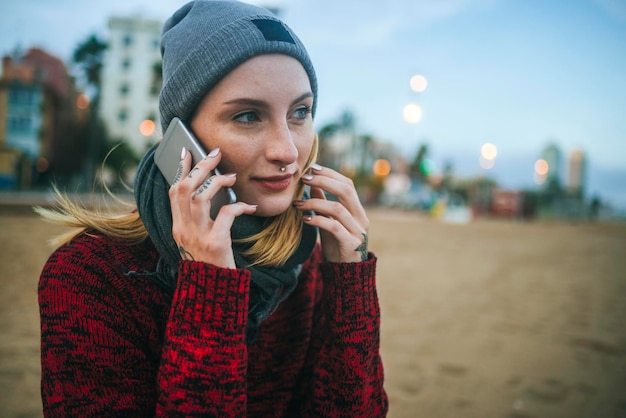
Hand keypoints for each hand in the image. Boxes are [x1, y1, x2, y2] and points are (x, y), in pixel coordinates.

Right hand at [169, 147, 256, 267]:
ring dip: (217, 182)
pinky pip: (226, 215)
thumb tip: (210, 191)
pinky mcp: (215, 243)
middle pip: (185, 188)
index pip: (174, 191)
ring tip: (231, 177)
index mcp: (177, 227)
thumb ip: (198, 219)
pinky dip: (238, 206)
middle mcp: (183, 230)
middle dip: (200, 167)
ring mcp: (197, 236)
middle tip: (215, 154)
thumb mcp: (196, 241)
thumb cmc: (209, 264)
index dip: (180, 169)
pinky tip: (249, 206)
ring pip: (200, 197)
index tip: (188, 152)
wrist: (213, 292)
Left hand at [295, 164, 368, 262]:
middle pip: (346, 191)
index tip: (311, 169)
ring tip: (298, 204)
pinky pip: (333, 227)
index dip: (330, 174)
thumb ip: (324, 203)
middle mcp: (361, 218)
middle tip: (304, 179)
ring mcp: (357, 231)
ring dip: (315, 203)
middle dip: (324, 181)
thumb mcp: (329, 222)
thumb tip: (311, 183)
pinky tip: (305, 219)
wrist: (346, 273)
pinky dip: (317, 220)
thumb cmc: (337, 245)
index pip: (347, 184)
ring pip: (337, 209)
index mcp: (357, 210)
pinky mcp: (350, 244)